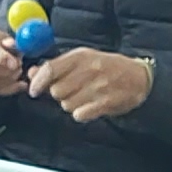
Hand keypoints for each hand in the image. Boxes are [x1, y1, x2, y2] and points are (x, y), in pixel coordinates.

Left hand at [34, 46, 155, 124]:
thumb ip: (56, 66)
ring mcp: (99, 87)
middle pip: (56, 90)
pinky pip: (80, 114)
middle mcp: (89, 70)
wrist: (140, 78)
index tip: (33, 91)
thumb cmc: (106, 67)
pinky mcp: (106, 102)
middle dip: (59, 94)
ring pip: (66, 104)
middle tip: (72, 90)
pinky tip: (90, 106)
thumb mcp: (82, 60)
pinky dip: (82, 113)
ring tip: (84, 97)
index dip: (37, 82)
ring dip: (71, 104)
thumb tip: (31, 73)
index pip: (50, 69)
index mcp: (81, 56)